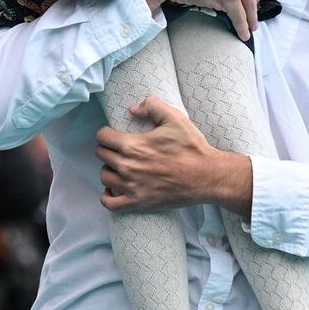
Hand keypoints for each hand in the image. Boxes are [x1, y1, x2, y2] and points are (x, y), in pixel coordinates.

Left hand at [96, 96, 250, 214]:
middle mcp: (128, 166)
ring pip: (104, 176)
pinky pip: (110, 203)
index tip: (115, 134)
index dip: (107, 133)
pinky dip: (107, 196)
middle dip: (108, 149)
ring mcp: (131, 187)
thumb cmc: (191, 147)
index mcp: (133, 145)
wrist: (207, 176)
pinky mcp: (138, 203)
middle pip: (101, 155)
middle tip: (120, 149)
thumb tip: (132, 108)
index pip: (102, 137)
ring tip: (120, 167)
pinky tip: (114, 189)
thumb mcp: (175, 118)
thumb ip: (152, 106)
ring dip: (109, 170)